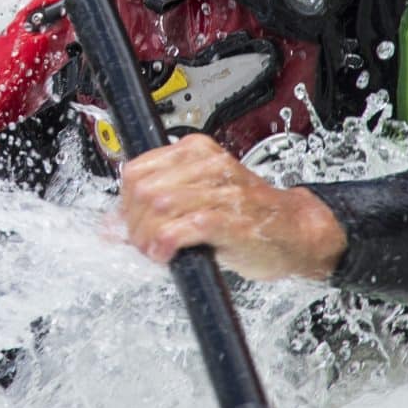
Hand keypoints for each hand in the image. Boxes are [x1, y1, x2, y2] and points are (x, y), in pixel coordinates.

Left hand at [119, 134, 347, 280]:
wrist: (296, 231)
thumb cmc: (248, 215)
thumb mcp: (199, 199)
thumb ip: (157, 206)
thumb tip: (111, 227)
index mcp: (196, 151)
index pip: (136, 170)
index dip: (124, 203)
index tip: (129, 225)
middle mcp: (208, 165)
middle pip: (143, 189)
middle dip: (133, 223)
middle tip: (141, 244)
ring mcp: (221, 191)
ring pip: (158, 207)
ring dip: (146, 237)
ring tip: (154, 252)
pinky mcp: (229, 220)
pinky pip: (180, 228)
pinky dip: (164, 245)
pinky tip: (166, 255)